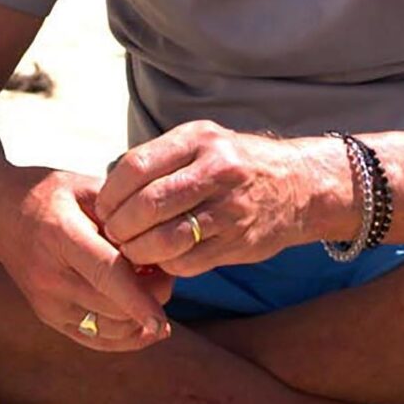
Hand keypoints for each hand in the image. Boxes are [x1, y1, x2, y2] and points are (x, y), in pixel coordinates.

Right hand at [0, 168, 174, 351]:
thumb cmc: (49, 195)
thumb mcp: (86, 187)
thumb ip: (122, 214)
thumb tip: (160, 243)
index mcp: (60, 236)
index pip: (106, 274)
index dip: (138, 298)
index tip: (164, 316)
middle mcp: (49, 276)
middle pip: (111, 307)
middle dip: (151, 298)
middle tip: (167, 272)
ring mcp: (46, 302)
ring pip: (107, 330)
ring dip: (140, 318)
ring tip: (154, 288)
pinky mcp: (48, 317)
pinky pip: (94, 340)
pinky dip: (125, 337)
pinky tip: (144, 324)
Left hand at [93, 121, 344, 275]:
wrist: (300, 186)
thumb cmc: (236, 165)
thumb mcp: (202, 143)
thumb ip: (160, 160)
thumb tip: (109, 188)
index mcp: (199, 140)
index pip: (135, 167)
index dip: (110, 193)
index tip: (104, 207)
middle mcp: (216, 171)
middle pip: (147, 205)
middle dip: (120, 226)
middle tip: (114, 233)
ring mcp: (230, 209)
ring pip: (164, 240)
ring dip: (138, 250)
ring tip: (133, 249)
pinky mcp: (238, 242)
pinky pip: (186, 262)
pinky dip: (166, 264)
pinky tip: (163, 257)